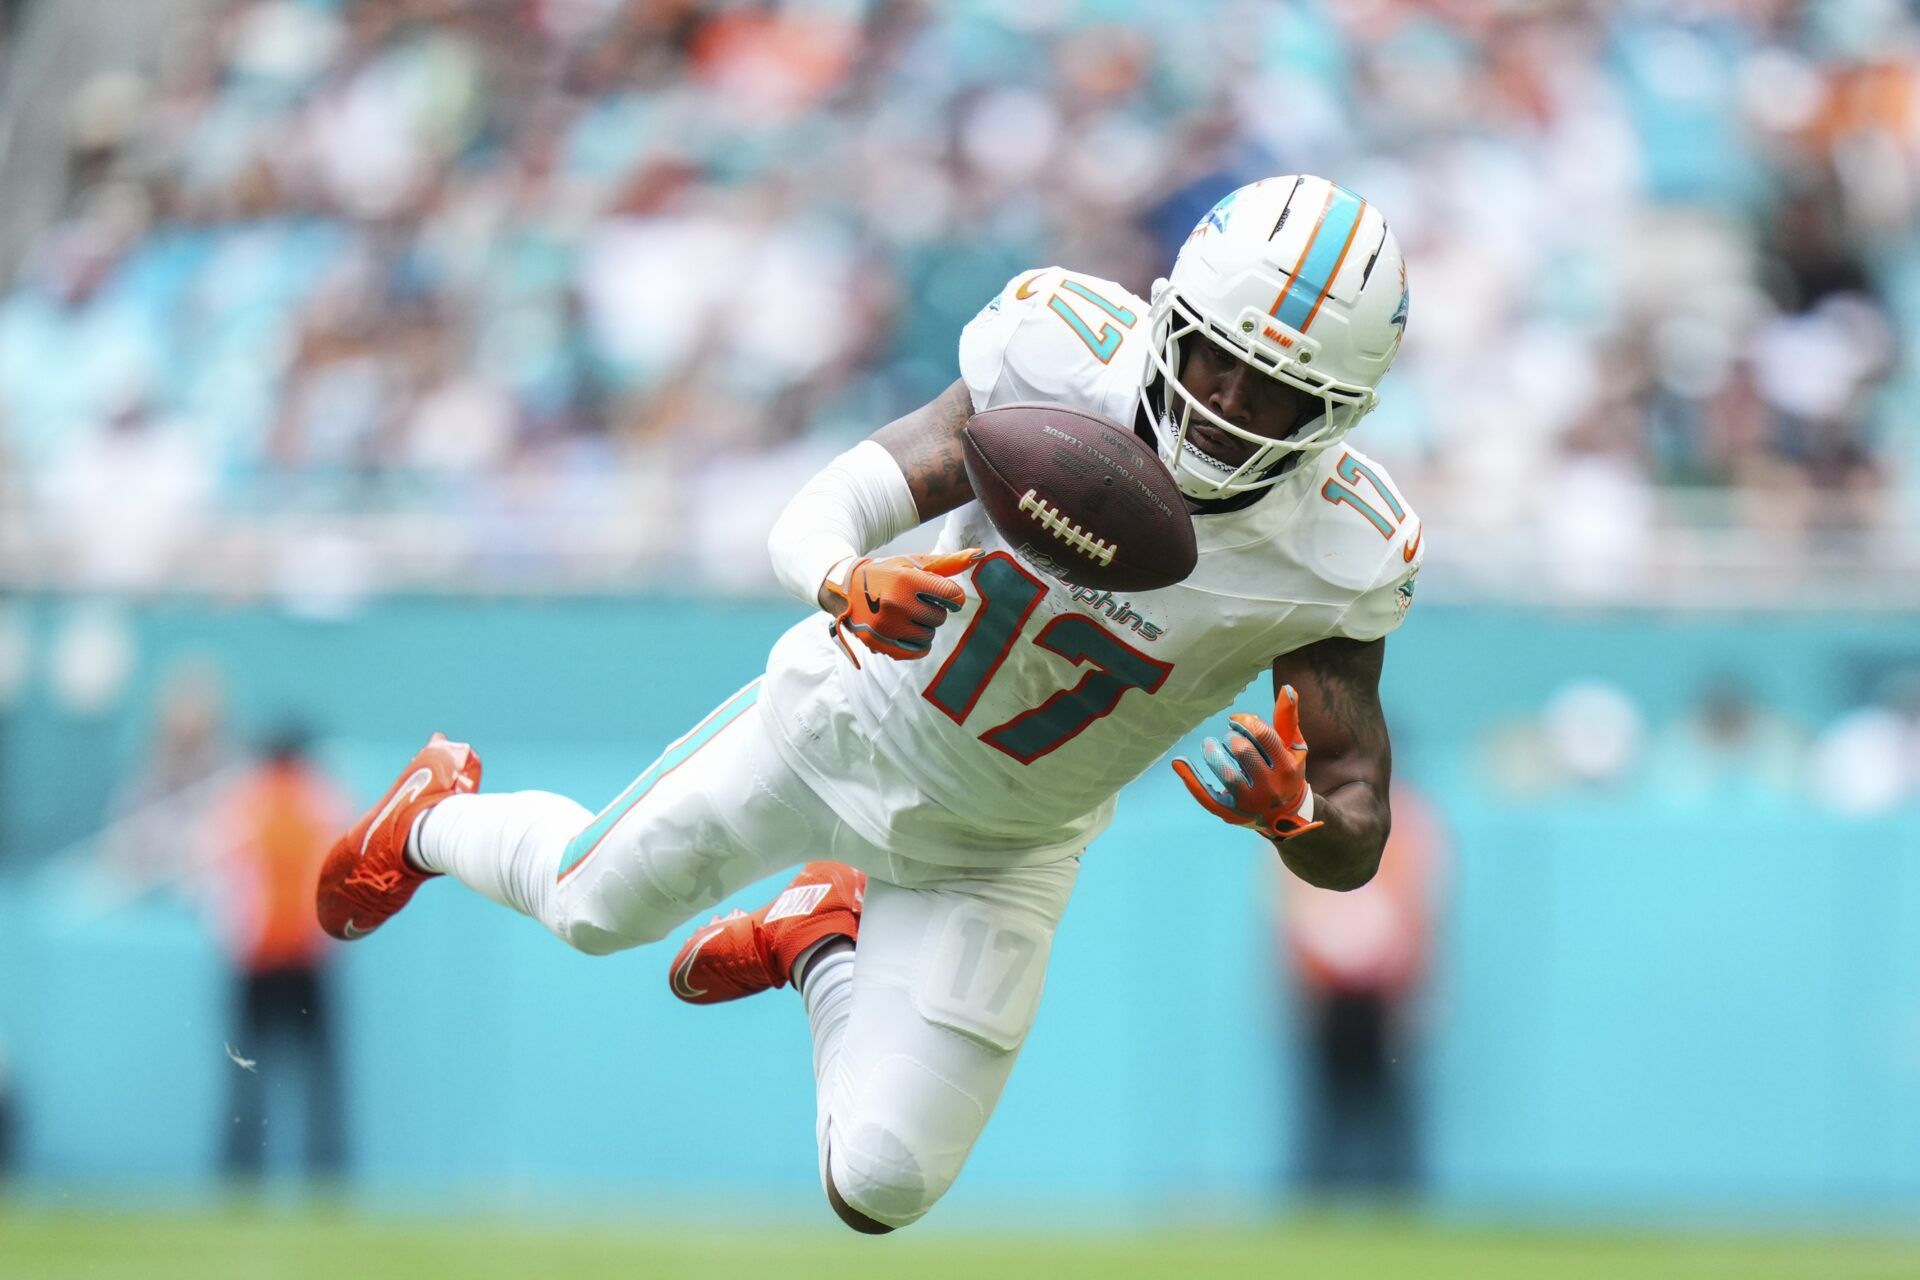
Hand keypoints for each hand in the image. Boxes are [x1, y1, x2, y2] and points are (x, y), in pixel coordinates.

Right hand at [824, 549, 981, 666]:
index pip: (951, 595)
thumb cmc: (889, 573)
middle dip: (933, 610)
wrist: (846, 589)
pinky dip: (917, 644)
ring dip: (924, 626)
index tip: (945, 595)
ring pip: (929, 635)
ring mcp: (886, 627)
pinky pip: (917, 652)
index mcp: (906, 580)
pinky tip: (906, 630)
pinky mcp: (880, 644)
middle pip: (940, 617)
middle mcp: (895, 604)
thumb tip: (980, 554)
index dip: (953, 596)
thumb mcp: (914, 563)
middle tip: (915, 602)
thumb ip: (948, 562)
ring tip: (906, 614)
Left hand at [1171, 684, 1324, 840]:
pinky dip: (1190, 779)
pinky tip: (1178, 762)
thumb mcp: (1294, 748)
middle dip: (1232, 738)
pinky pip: (1206, 796)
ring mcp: (1249, 802)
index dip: (1245, 721)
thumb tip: (1288, 689)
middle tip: (1229, 737)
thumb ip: (1288, 720)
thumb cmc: (1287, 772)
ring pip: (1226, 773)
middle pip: (1243, 752)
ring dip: (1213, 753)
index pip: (1263, 735)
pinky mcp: (1229, 812)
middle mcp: (1270, 787)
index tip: (1237, 721)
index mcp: (1286, 768)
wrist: (1286, 815)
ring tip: (1210, 745)